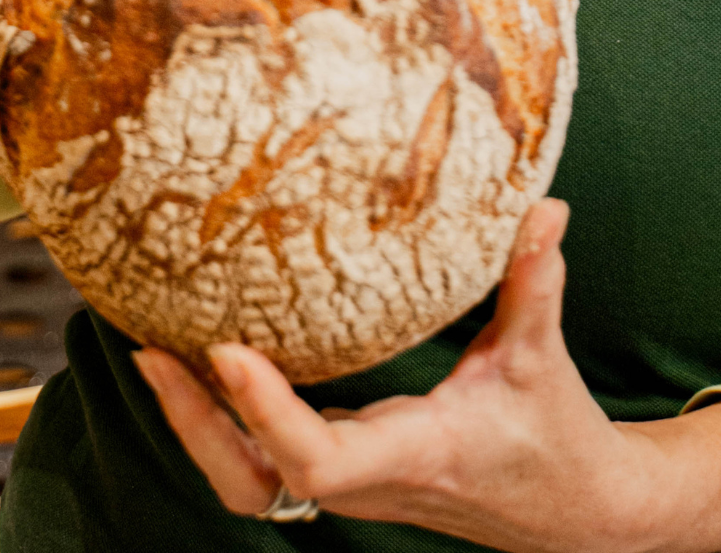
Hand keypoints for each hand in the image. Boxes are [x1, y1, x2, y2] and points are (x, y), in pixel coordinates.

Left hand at [134, 200, 720, 552]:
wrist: (569, 513)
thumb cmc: (553, 437)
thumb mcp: (542, 358)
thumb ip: (533, 281)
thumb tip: (543, 206)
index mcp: (413, 452)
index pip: (319, 458)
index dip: (265, 412)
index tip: (226, 350)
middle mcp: (368, 479)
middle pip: (252, 483)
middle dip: (194, 424)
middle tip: (152, 352)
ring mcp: (352, 483)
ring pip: (247, 480)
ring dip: (196, 425)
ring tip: (155, 356)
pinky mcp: (347, 472)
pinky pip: (264, 461)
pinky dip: (225, 421)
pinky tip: (207, 364)